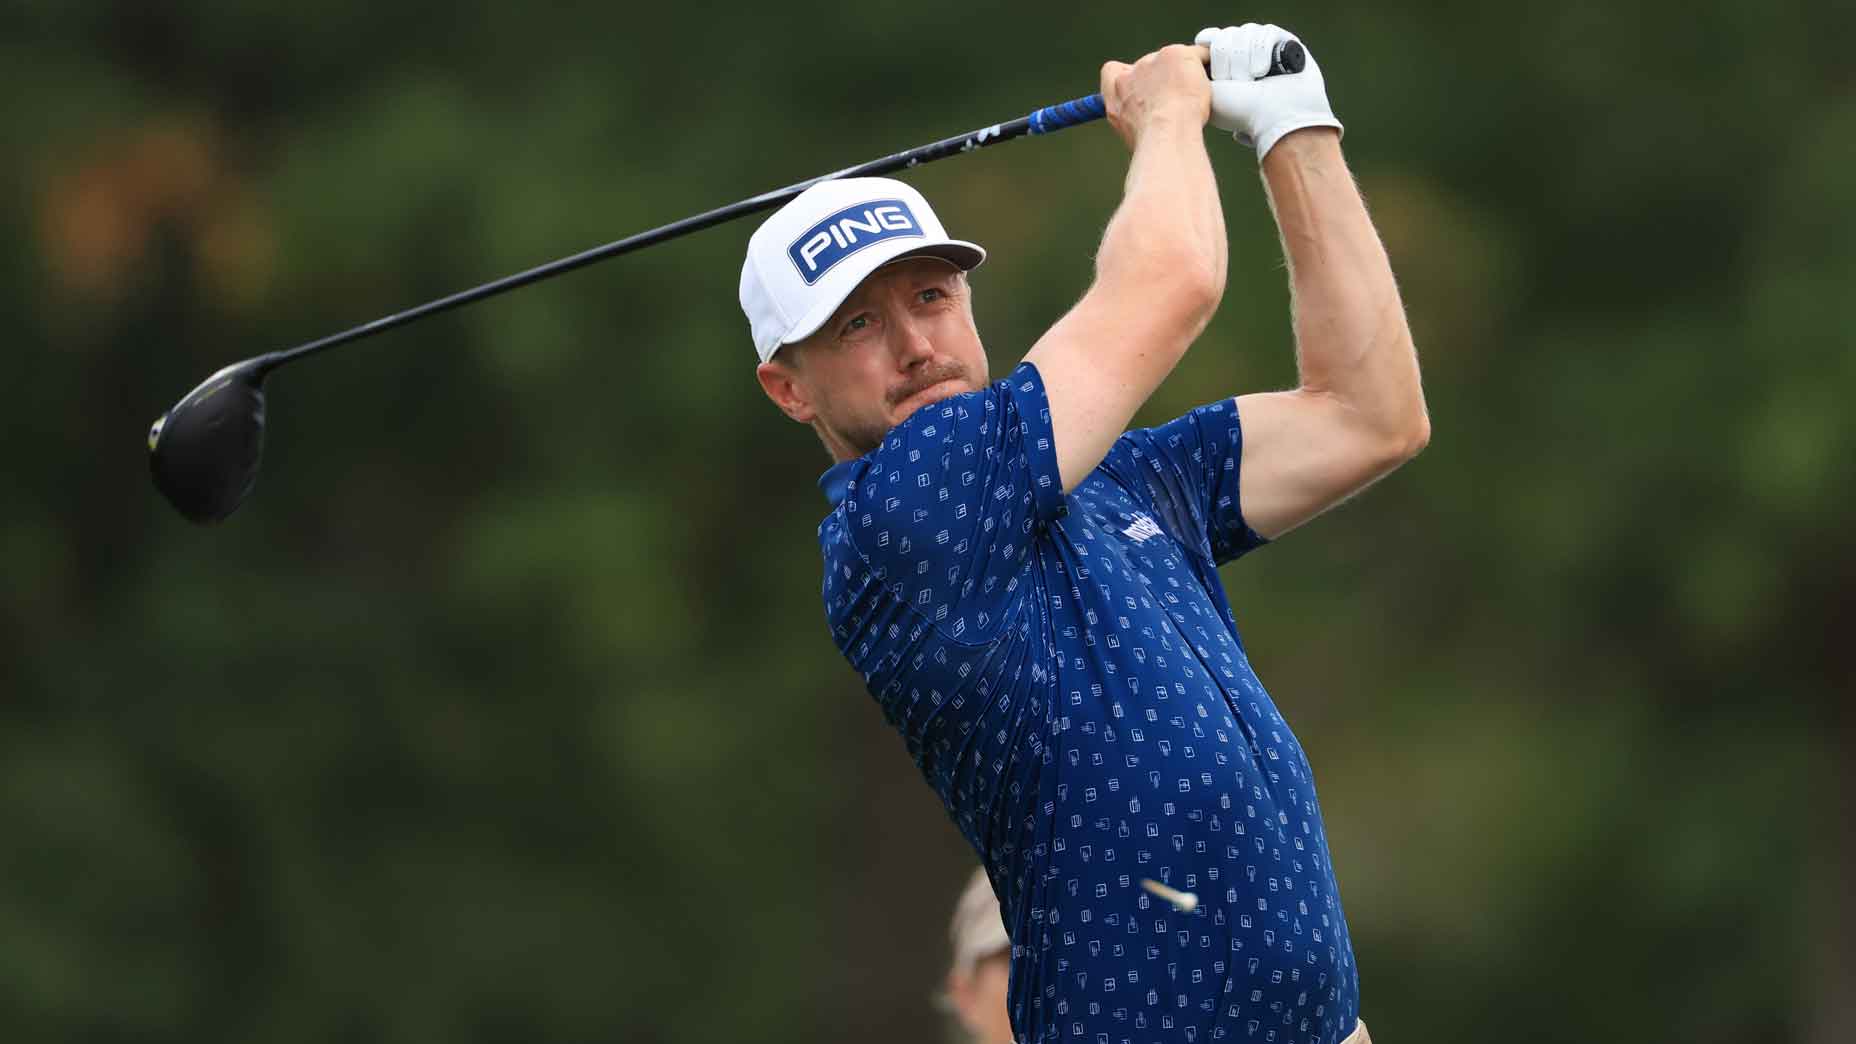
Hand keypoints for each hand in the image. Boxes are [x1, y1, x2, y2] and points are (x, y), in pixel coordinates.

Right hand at [1099, 44, 1211, 151]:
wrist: (1166, 133)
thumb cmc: (1154, 140)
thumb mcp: (1133, 131)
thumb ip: (1136, 115)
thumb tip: (1145, 122)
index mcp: (1115, 91)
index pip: (1114, 71)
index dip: (1131, 76)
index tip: (1145, 86)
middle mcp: (1131, 72)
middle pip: (1151, 65)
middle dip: (1166, 78)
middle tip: (1178, 98)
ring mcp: (1153, 61)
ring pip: (1175, 60)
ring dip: (1185, 74)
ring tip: (1193, 97)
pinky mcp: (1175, 54)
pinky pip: (1199, 54)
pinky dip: (1206, 66)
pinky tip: (1209, 84)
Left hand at [1195, 24, 1341, 158]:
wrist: (1275, 117)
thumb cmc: (1241, 111)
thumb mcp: (1210, 90)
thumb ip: (1201, 64)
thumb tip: (1204, 39)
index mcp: (1227, 65)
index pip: (1212, 38)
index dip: (1216, 54)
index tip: (1221, 78)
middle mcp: (1246, 54)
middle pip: (1228, 34)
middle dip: (1231, 61)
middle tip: (1240, 83)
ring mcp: (1266, 48)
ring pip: (1246, 33)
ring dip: (1247, 60)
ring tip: (1256, 80)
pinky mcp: (1287, 43)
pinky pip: (1266, 32)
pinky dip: (1263, 53)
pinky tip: (1268, 71)